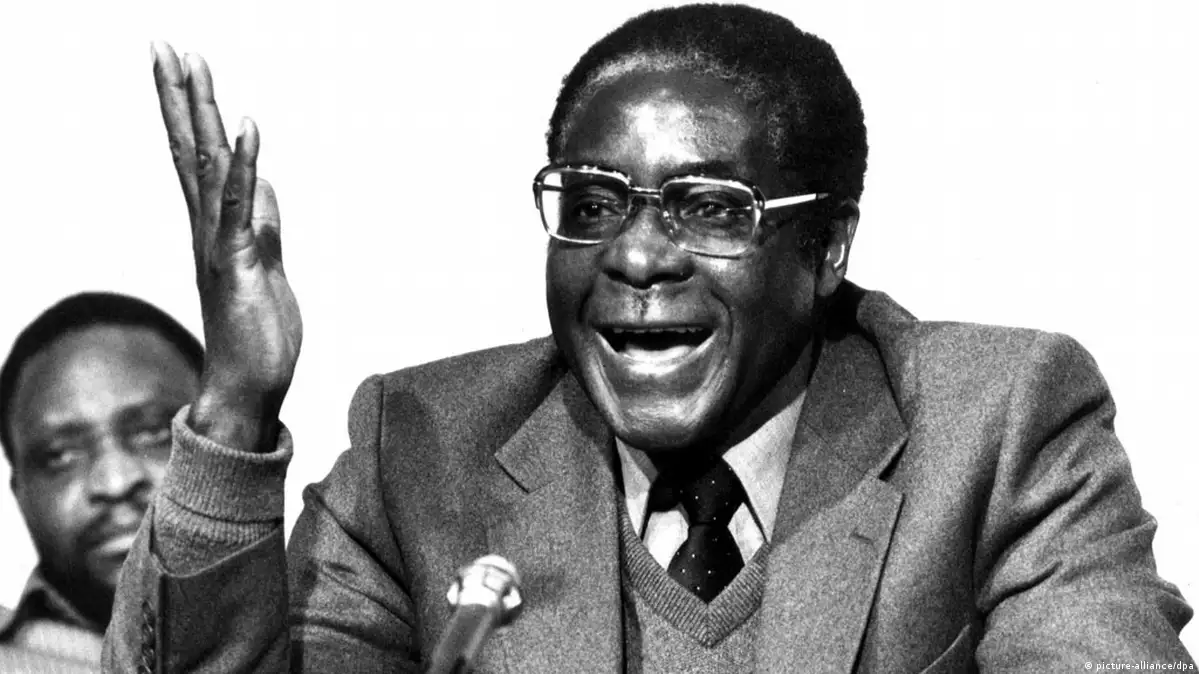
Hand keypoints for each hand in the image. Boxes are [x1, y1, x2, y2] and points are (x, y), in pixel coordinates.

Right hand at [151, 42, 301, 451]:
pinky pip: (237, 205)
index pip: (196, 157)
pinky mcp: (237, 262)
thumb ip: (262, 225)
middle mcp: (207, 228)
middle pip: (189, 148)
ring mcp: (218, 243)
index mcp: (215, 227)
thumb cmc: (256, 333)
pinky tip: (245, 126)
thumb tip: (262, 187)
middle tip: (166, 44)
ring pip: (204, 165)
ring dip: (201, 112)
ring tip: (192, 62)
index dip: (189, 110)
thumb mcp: (267, 267)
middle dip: (180, 94)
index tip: (181, 65)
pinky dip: (242, 163)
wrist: (248, 388)